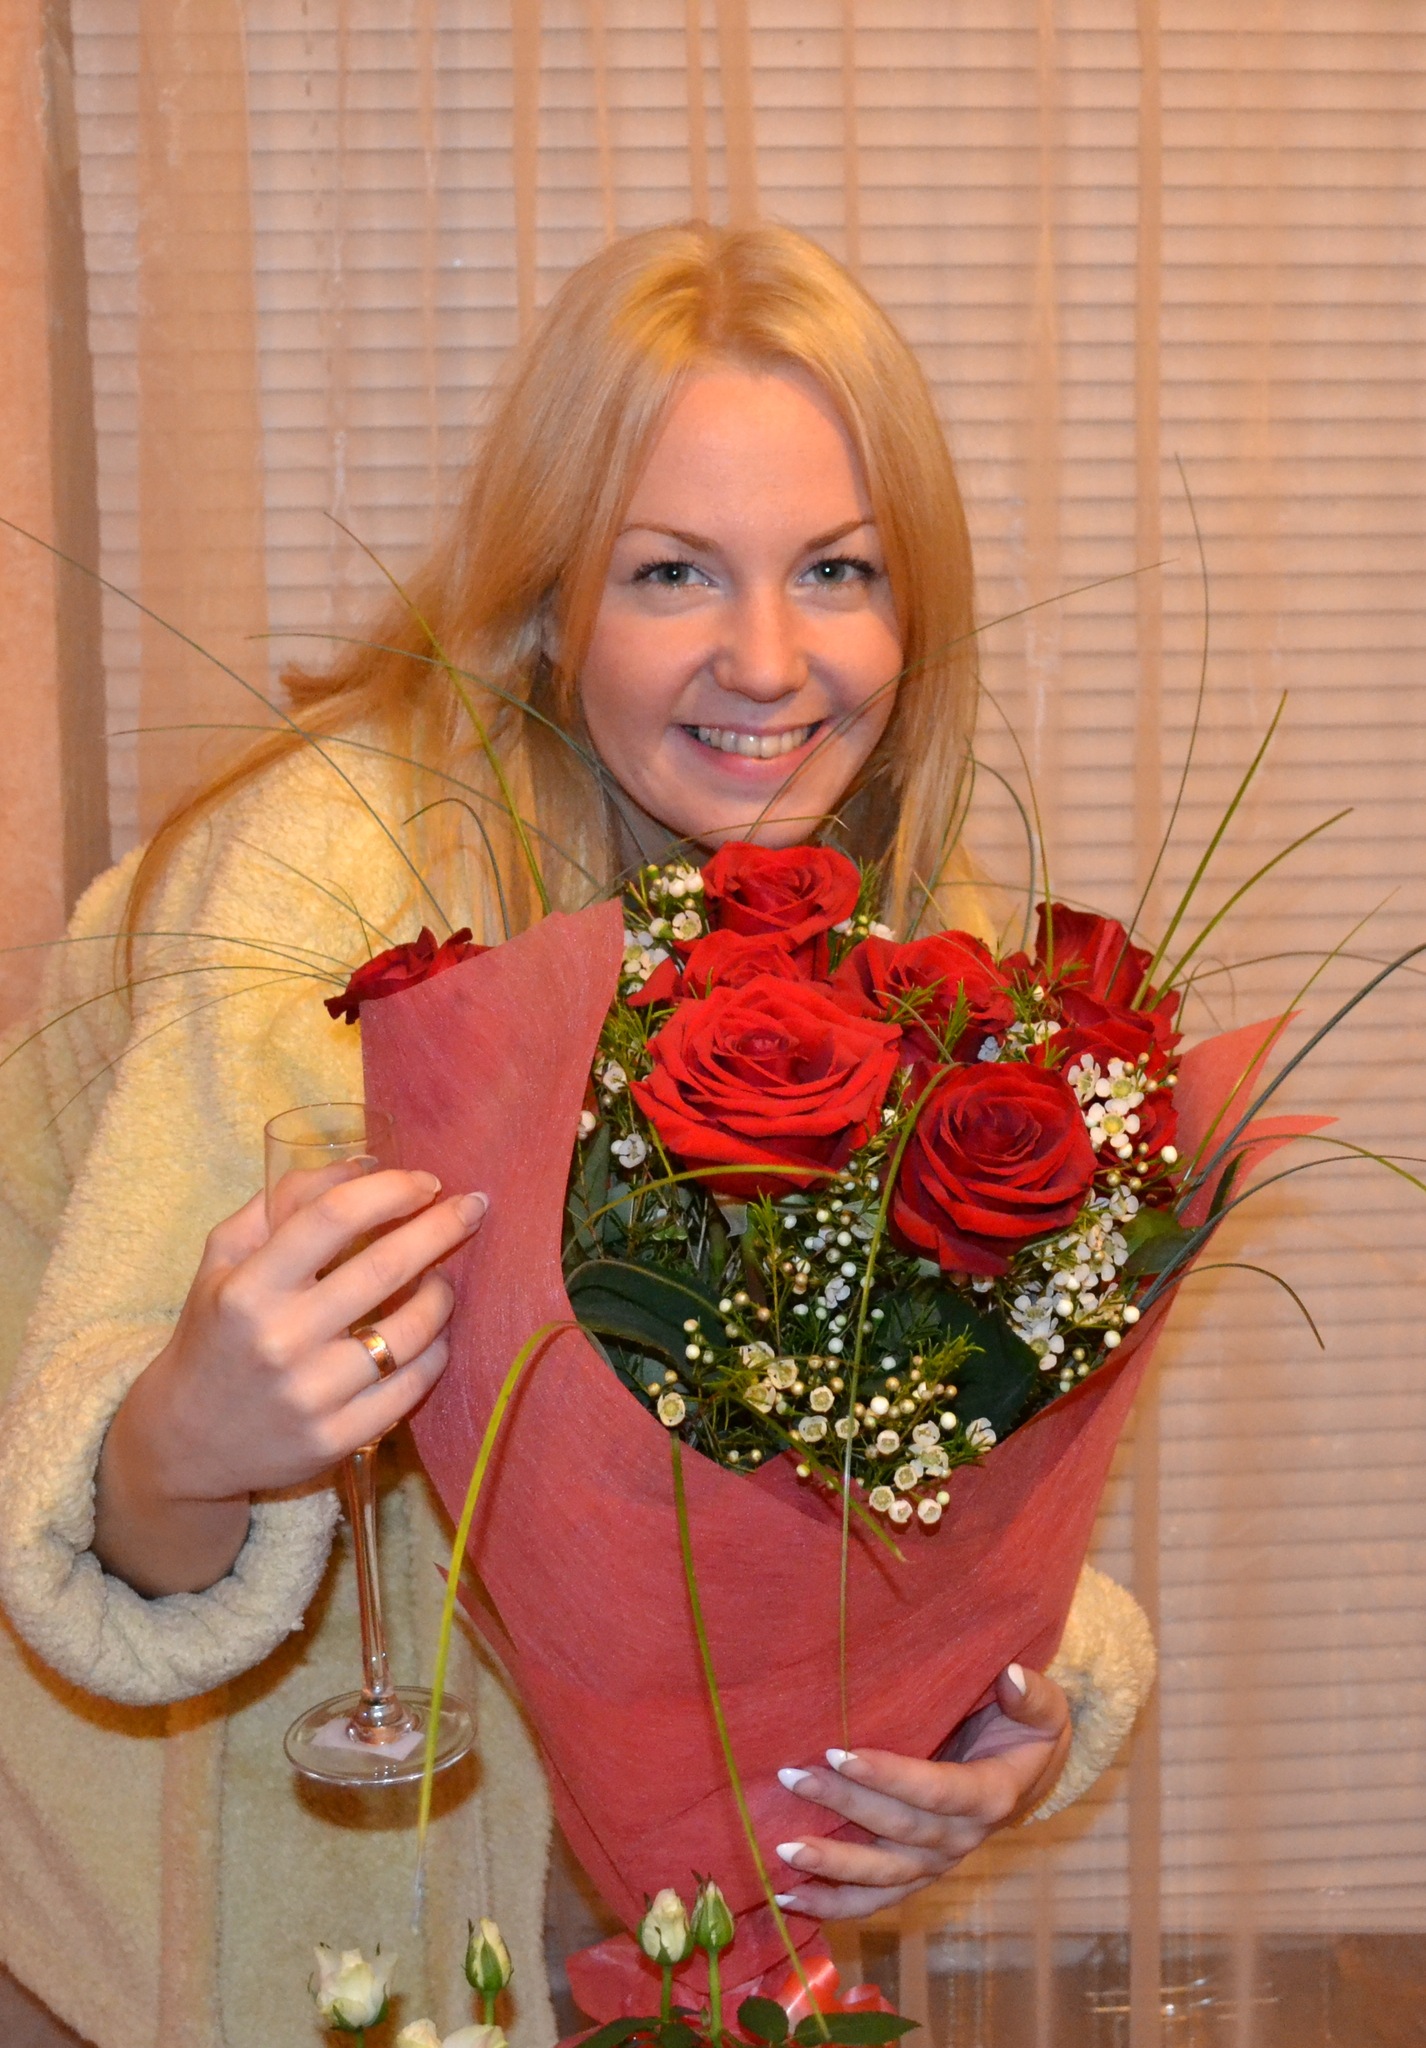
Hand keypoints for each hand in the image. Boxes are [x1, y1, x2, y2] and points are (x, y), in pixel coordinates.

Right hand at [94, 1166, 485, 1594]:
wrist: (187, 1440)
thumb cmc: (215, 1331)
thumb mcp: (225, 1259)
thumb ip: (283, 1202)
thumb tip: (363, 1163)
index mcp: (248, 1288)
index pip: (332, 1218)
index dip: (389, 1190)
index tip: (426, 1181)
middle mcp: (280, 1340)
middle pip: (384, 1268)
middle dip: (440, 1228)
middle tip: (471, 1207)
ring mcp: (312, 1396)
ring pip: (410, 1332)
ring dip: (441, 1294)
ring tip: (441, 1279)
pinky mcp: (337, 1440)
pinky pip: (411, 1387)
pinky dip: (435, 1352)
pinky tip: (432, 1334)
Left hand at [771, 1664, 1070, 1918]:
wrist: (1027, 1771)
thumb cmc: (1026, 1728)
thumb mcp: (1042, 1707)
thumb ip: (1030, 1694)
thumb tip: (1009, 1676)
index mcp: (989, 1795)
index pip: (934, 1790)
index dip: (887, 1776)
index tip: (837, 1753)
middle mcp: (961, 1838)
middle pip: (897, 1829)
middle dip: (843, 1805)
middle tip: (792, 1778)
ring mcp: (937, 1862)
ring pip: (882, 1874)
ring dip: (831, 1864)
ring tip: (783, 1848)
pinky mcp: (917, 1873)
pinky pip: (876, 1898)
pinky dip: (834, 1903)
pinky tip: (790, 1899)